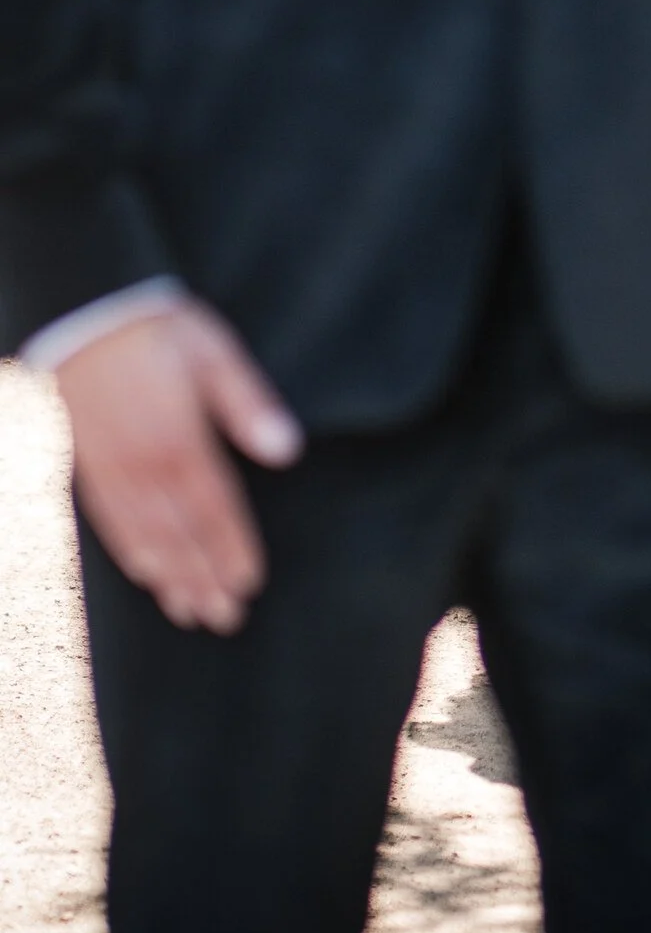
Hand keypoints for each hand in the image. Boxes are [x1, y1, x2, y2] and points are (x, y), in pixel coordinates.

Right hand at [56, 304, 303, 632]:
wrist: (82, 314)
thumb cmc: (157, 328)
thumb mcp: (213, 352)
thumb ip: (248, 404)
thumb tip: (287, 450)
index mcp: (182, 440)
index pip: (215, 510)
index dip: (232, 549)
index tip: (249, 584)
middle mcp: (146, 465)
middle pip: (181, 536)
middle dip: (204, 580)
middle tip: (225, 618)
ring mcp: (113, 469)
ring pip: (145, 537)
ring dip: (170, 578)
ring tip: (191, 612)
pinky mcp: (88, 465)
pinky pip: (110, 522)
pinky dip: (130, 552)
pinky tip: (145, 573)